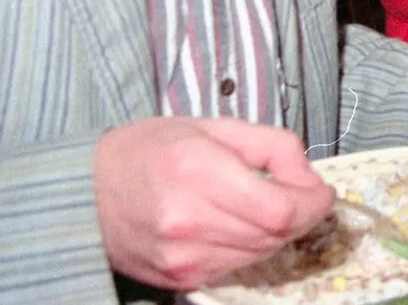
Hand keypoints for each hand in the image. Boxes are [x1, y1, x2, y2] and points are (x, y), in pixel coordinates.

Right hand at [94, 117, 333, 289]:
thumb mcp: (215, 126)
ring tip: (262, 206)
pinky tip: (236, 225)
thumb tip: (309, 177)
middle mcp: (189, 221)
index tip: (323, 190)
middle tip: (298, 193)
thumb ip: (273, 146)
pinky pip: (236, 268)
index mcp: (199, 171)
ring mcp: (182, 257)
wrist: (83, 194)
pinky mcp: (178, 280)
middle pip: (276, 234)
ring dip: (276, 233)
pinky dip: (249, 248)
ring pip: (261, 254)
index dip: (314, 203)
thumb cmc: (151, 150)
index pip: (282, 209)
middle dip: (300, 214)